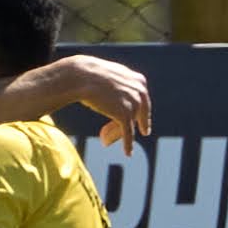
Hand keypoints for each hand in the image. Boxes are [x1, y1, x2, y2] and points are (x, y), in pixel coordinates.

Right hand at [25, 53, 151, 146]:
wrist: (82, 77)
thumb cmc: (91, 75)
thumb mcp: (111, 75)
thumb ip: (119, 82)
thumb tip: (117, 89)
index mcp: (139, 81)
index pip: (144, 99)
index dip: (143, 111)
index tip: (143, 118)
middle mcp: (140, 92)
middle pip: (140, 113)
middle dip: (143, 123)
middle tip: (144, 131)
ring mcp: (133, 104)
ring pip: (130, 124)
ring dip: (121, 134)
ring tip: (117, 143)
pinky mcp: (124, 115)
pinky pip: (127, 133)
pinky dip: (128, 144)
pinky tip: (128, 153)